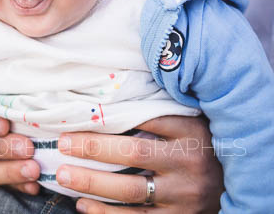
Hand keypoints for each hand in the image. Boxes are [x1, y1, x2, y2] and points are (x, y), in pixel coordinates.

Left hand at [55, 115, 221, 212]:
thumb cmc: (203, 145)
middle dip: (92, 149)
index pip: (144, 119)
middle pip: (133, 153)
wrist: (240, 183)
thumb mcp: (190, 122)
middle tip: (62, 144)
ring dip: (92, 183)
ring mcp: (185, 196)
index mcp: (190, 131)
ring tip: (64, 175)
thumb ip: (156, 113)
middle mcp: (189, 163)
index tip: (77, 116)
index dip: (107, 118)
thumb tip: (104, 100)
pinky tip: (83, 204)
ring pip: (131, 191)